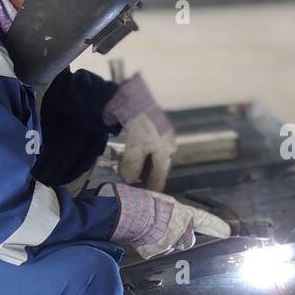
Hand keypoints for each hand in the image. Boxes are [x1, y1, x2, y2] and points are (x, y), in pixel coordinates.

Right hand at [102, 183, 230, 259]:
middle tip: (163, 229)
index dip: (217, 226)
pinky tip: (142, 237)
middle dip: (179, 238)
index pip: (206, 220)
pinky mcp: (157, 252)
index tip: (227, 232)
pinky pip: (154, 252)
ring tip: (149, 230)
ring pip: (170, 247)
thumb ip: (176, 213)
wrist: (129, 212)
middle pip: (187, 241)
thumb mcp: (165, 201)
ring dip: (162, 242)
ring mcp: (170, 243)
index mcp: (185, 214)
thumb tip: (176, 218)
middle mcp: (182, 230)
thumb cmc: (144, 203)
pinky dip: (148, 247)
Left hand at [103, 73, 175, 191]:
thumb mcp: (135, 146)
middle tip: (129, 186)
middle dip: (143, 178)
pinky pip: (147, 151)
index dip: (150, 190)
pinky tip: (129, 158)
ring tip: (126, 174)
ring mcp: (162, 139)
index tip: (141, 200)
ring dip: (139, 168)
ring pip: (151, 160)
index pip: (160, 179)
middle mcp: (168, 147)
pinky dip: (139, 157)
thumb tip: (129, 181)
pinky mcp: (154, 131)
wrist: (136, 94)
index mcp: (166, 153)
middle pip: (156, 170)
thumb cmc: (140, 123)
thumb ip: (133, 165)